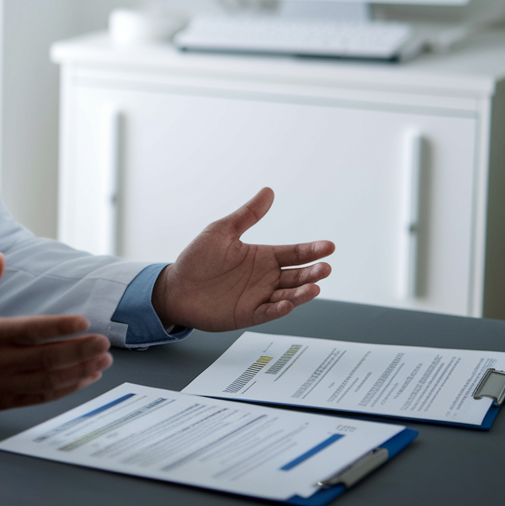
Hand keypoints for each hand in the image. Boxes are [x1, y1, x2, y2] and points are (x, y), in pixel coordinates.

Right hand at [0, 253, 112, 411]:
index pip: (30, 330)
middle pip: (46, 357)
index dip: (59, 327)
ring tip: (101, 362)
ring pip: (47, 380)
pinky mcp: (2, 400)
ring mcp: (1, 384)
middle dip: (79, 351)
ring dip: (78, 371)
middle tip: (103, 344)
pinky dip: (64, 390)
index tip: (83, 322)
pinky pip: (39, 396)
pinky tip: (81, 380)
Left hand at [153, 187, 334, 331]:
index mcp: (263, 257)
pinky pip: (267, 313)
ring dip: (302, 293)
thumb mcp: (222, 231)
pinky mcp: (247, 314)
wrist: (175, 287)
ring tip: (314, 287)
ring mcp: (258, 297)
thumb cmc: (197, 259)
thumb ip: (247, 215)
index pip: (294, 253)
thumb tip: (268, 191)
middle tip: (325, 268)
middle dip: (312, 272)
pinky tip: (287, 304)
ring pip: (287, 295)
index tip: (329, 246)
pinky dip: (278, 309)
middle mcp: (265, 278)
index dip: (312, 250)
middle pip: (296, 275)